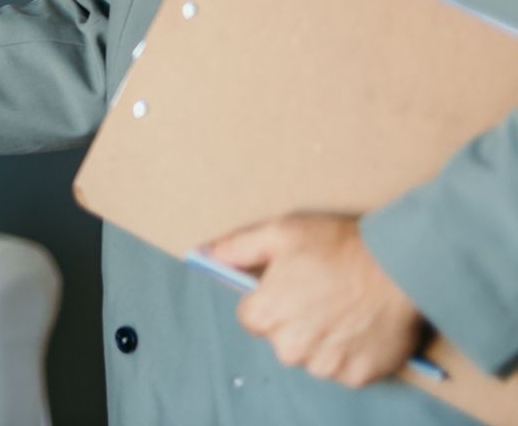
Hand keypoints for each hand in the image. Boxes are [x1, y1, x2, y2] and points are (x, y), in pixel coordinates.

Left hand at [208, 213, 426, 386]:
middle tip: (321, 296)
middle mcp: (292, 347)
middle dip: (294, 322)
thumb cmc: (339, 246)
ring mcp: (326, 364)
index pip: (251, 319)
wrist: (401, 267)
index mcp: (267, 315)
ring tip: (344, 310)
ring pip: (312, 358)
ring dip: (323, 340)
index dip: (269, 301)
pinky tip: (361, 327)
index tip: (290, 288)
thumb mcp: (281, 233)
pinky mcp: (358, 375)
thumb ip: (237, 247)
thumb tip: (206, 254)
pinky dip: (351, 353)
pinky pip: (344, 369)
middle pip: (281, 341)